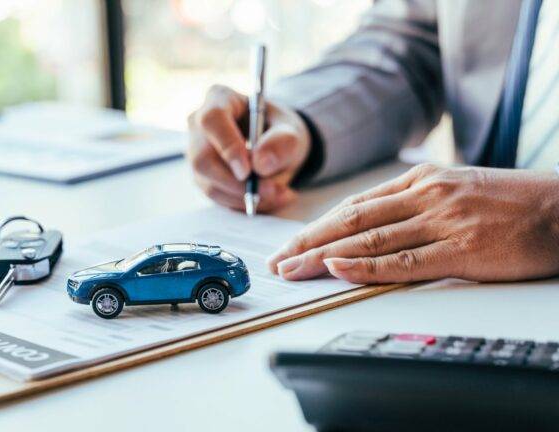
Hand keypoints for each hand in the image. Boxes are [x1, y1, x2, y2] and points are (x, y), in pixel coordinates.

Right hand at [187, 85, 310, 211]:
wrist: (275, 147)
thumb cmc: (279, 131)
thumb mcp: (291, 132)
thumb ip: (281, 143)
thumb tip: (260, 164)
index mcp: (219, 99)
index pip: (212, 120)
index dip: (227, 146)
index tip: (248, 171)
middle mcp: (199, 125)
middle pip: (202, 159)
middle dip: (237, 183)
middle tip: (271, 190)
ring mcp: (196, 152)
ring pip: (209, 183)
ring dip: (245, 196)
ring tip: (279, 194)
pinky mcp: (202, 176)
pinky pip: (217, 197)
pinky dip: (244, 203)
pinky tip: (268, 198)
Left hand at [267, 164, 558, 283]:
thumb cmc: (516, 204)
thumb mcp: (459, 190)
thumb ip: (418, 204)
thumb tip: (377, 225)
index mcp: (422, 181)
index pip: (355, 205)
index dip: (318, 226)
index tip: (291, 243)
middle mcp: (425, 196)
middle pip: (351, 220)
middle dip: (308, 242)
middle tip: (278, 261)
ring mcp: (442, 221)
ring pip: (368, 239)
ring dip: (323, 256)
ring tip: (292, 270)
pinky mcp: (462, 249)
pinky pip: (402, 260)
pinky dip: (364, 265)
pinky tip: (335, 269)